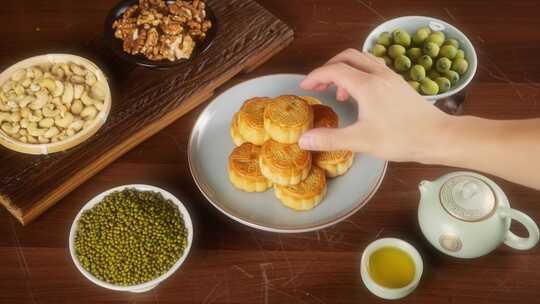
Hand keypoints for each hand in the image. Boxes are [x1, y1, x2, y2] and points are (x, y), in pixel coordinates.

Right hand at [298, 49, 452, 162]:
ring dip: (345, 69)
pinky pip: (374, 68)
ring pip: (362, 60)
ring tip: (339, 93)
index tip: (305, 87)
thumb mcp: (361, 141)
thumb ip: (330, 139)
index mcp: (366, 85)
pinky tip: (362, 95)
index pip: (334, 70)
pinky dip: (360, 74)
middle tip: (319, 85)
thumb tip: (303, 140)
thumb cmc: (400, 138)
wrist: (437, 136)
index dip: (316, 76)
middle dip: (329, 68)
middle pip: (348, 57)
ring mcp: (391, 77)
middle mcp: (378, 74)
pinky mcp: (399, 83)